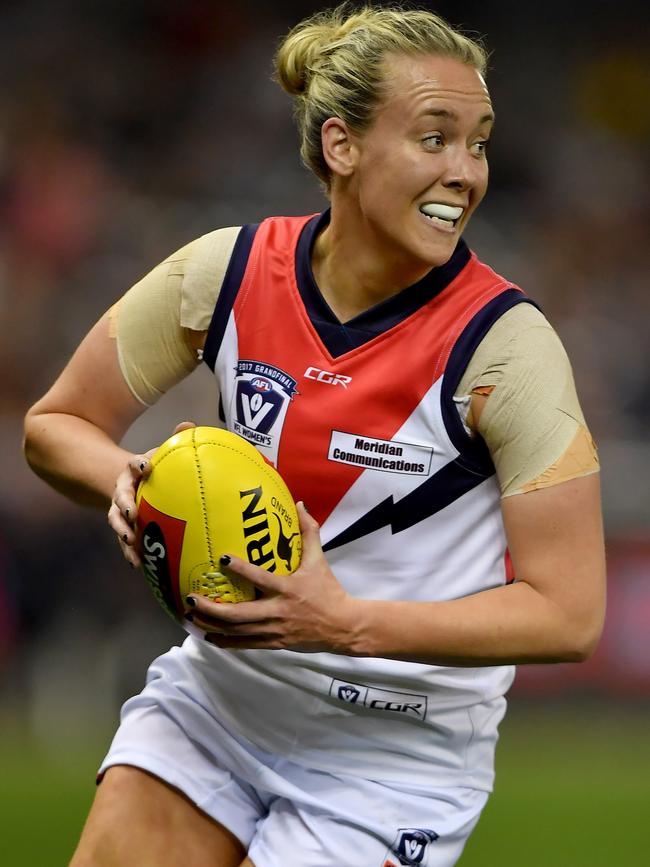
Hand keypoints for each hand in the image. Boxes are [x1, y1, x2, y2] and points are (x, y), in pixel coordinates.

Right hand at [107, 421, 195, 567]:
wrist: (133, 482)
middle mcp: (123, 489)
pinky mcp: (124, 527)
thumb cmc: (156, 468)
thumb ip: (177, 440)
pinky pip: (124, 541)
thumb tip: (189, 424)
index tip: (147, 467)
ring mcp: (120, 510)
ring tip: (130, 541)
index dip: (139, 464)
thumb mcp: (163, 453)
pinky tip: (137, 564)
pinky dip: (129, 551)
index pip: (134, 464)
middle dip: (123, 504)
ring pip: (116, 520)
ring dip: (122, 531)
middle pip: (119, 496)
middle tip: (131, 513)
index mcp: (134, 469)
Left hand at [186, 502, 362, 653]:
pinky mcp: (275, 643)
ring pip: (237, 631)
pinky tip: (209, 637)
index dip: (240, 569)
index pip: (260, 577)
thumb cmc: (329, 591)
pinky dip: (225, 641)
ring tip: (192, 616)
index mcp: (288, 588)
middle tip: (191, 599)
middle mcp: (277, 611)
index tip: (221, 559)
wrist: (343, 626)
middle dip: (211, 608)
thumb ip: (308, 532)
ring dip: (212, 625)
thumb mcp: (319, 560)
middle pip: (238, 614)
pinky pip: (245, 644)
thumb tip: (299, 505)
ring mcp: (274, 630)